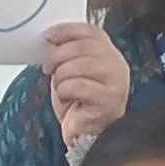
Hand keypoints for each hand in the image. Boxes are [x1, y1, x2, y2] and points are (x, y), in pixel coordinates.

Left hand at [45, 22, 129, 150]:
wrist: (85, 134)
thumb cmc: (79, 104)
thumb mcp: (72, 71)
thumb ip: (69, 54)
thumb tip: (52, 41)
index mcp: (110, 54)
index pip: (92, 32)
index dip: (68, 31)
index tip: (48, 36)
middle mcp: (118, 66)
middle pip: (85, 47)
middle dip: (59, 55)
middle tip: (47, 67)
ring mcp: (117, 84)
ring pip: (82, 65)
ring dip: (62, 75)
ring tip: (59, 87)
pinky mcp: (109, 102)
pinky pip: (80, 86)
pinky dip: (65, 91)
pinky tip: (66, 98)